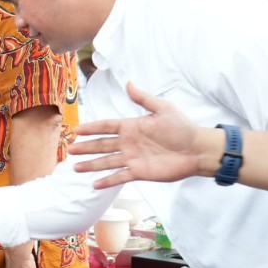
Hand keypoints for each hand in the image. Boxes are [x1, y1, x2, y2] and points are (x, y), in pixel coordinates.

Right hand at [69, 82, 206, 187]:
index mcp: (132, 126)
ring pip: (107, 162)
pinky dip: (108, 181)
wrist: (196, 149)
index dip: (92, 128)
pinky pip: (120, 176)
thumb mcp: (163, 108)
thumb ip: (144, 99)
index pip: (107, 127)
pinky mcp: (140, 172)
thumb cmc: (182, 127)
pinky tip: (95, 184)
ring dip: (91, 165)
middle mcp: (129, 143)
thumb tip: (128, 83)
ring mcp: (133, 158)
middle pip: (102, 145)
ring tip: (75, 168)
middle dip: (86, 147)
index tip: (77, 130)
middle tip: (70, 149)